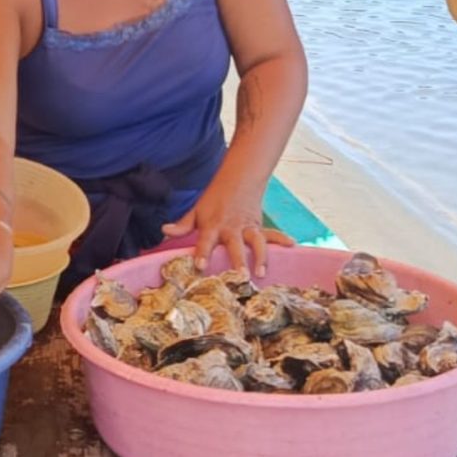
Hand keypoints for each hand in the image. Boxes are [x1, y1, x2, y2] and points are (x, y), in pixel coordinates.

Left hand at [161, 180, 290, 279]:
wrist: (237, 180)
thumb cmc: (213, 201)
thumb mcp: (196, 211)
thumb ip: (182, 225)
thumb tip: (164, 230)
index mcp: (212, 226)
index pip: (205, 241)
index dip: (202, 253)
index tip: (199, 265)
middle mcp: (231, 228)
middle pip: (234, 245)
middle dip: (238, 260)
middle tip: (241, 276)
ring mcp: (247, 227)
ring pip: (255, 242)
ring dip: (260, 256)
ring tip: (261, 272)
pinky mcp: (259, 227)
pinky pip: (271, 234)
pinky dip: (282, 239)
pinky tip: (292, 245)